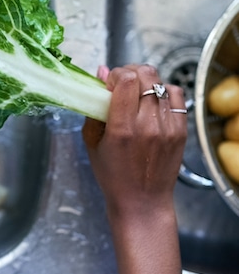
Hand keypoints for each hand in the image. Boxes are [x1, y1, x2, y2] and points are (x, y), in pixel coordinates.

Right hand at [82, 64, 187, 217]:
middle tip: (121, 84)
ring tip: (137, 93)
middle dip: (130, 72)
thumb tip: (101, 74)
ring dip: (146, 81)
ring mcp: (168, 127)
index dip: (116, 74)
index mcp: (123, 129)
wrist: (142, 201)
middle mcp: (149, 125)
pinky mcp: (181, 130)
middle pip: (147, 75)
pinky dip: (163, 91)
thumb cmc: (112, 174)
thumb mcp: (91, 142)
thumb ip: (94, 107)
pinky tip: (153, 101)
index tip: (108, 83)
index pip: (127, 80)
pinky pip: (177, 95)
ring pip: (161, 82)